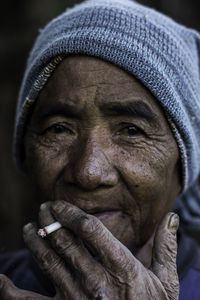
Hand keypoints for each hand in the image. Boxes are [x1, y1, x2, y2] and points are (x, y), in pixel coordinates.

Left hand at [0, 201, 178, 298]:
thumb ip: (166, 246)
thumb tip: (172, 216)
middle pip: (65, 243)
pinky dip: (10, 292)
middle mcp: (96, 282)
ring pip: (49, 264)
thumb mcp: (166, 281)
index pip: (90, 231)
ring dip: (35, 242)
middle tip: (42, 207)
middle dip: (50, 222)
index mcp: (121, 269)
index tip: (60, 204)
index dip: (71, 213)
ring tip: (28, 227)